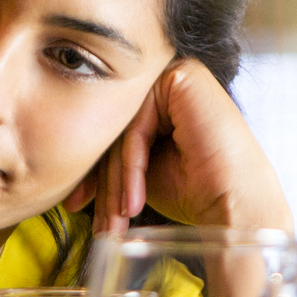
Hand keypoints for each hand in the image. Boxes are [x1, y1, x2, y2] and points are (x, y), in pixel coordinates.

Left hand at [74, 59, 291, 236]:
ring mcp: (178, 72)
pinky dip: (133, 167)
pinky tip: (134, 201)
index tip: (76, 205)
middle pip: (115, 128)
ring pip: (121, 129)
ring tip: (117, 221)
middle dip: (103, 182)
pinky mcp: (185, 76)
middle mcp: (169, 80)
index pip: (112, 130)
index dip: (93, 173)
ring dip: (117, 183)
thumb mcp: (137, 171)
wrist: (234, 209)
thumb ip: (108, 154)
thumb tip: (61, 159)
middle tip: (100, 223)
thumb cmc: (193, 193)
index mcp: (161, 98)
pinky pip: (137, 124)